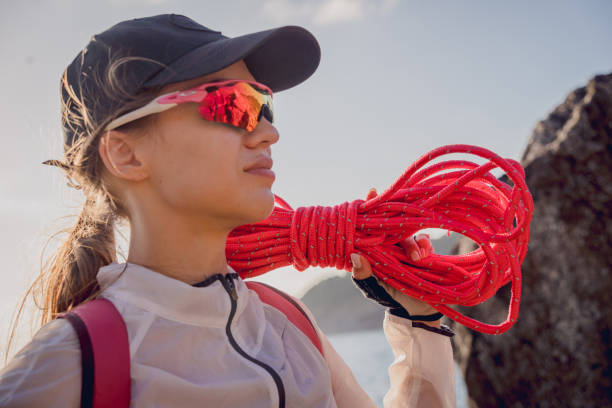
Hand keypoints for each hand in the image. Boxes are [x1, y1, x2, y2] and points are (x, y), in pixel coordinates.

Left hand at [351, 188, 441, 324]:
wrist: (414, 312)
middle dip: (397, 223)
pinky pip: (425, 240)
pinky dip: (425, 245)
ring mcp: (406, 246)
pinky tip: (424, 256)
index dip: (371, 207)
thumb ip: (362, 274)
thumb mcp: (371, 287)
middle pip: (392, 223)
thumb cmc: (387, 296)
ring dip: (413, 243)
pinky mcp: (423, 251)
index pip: (371, 224)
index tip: (372, 193)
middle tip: (398, 228)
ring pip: (409, 232)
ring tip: (416, 258)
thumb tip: (354, 255)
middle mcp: (389, 243)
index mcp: (374, 247)